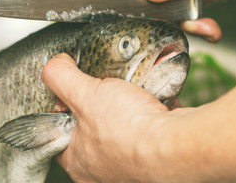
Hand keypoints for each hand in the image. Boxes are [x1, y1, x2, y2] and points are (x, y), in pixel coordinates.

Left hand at [42, 37, 235, 181]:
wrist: (182, 153)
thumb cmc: (131, 134)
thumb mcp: (86, 96)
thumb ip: (63, 78)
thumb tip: (53, 63)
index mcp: (80, 160)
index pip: (63, 134)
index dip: (69, 111)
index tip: (81, 95)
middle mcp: (105, 173)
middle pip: (99, 134)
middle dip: (107, 111)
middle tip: (116, 96)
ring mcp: (135, 170)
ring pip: (130, 132)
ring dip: (136, 113)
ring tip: (141, 99)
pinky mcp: (162, 160)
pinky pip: (155, 133)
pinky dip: (157, 117)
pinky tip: (164, 106)